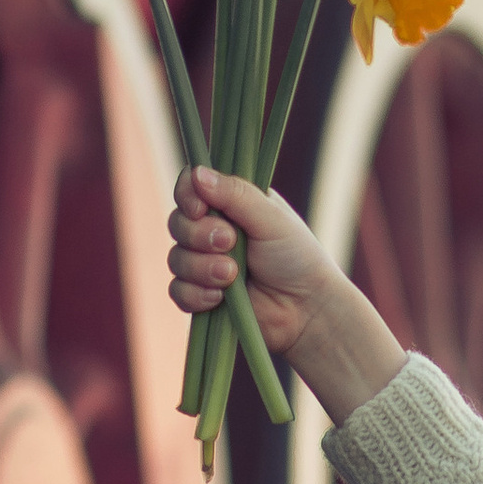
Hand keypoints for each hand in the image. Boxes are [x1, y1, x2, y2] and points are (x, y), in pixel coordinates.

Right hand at [167, 167, 406, 427]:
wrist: (306, 310)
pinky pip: (178, 291)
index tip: (200, 208)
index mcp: (230, 204)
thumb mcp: (270, 218)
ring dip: (201, 267)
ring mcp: (205, 264)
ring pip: (176, 258)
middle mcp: (213, 229)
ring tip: (232, 276)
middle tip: (230, 242)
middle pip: (178, 222)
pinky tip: (219, 298)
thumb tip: (197, 173)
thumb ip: (234, 195)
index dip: (188, 196)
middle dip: (199, 234)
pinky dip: (195, 294)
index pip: (191, 188)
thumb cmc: (297, 257)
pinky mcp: (202, 295)